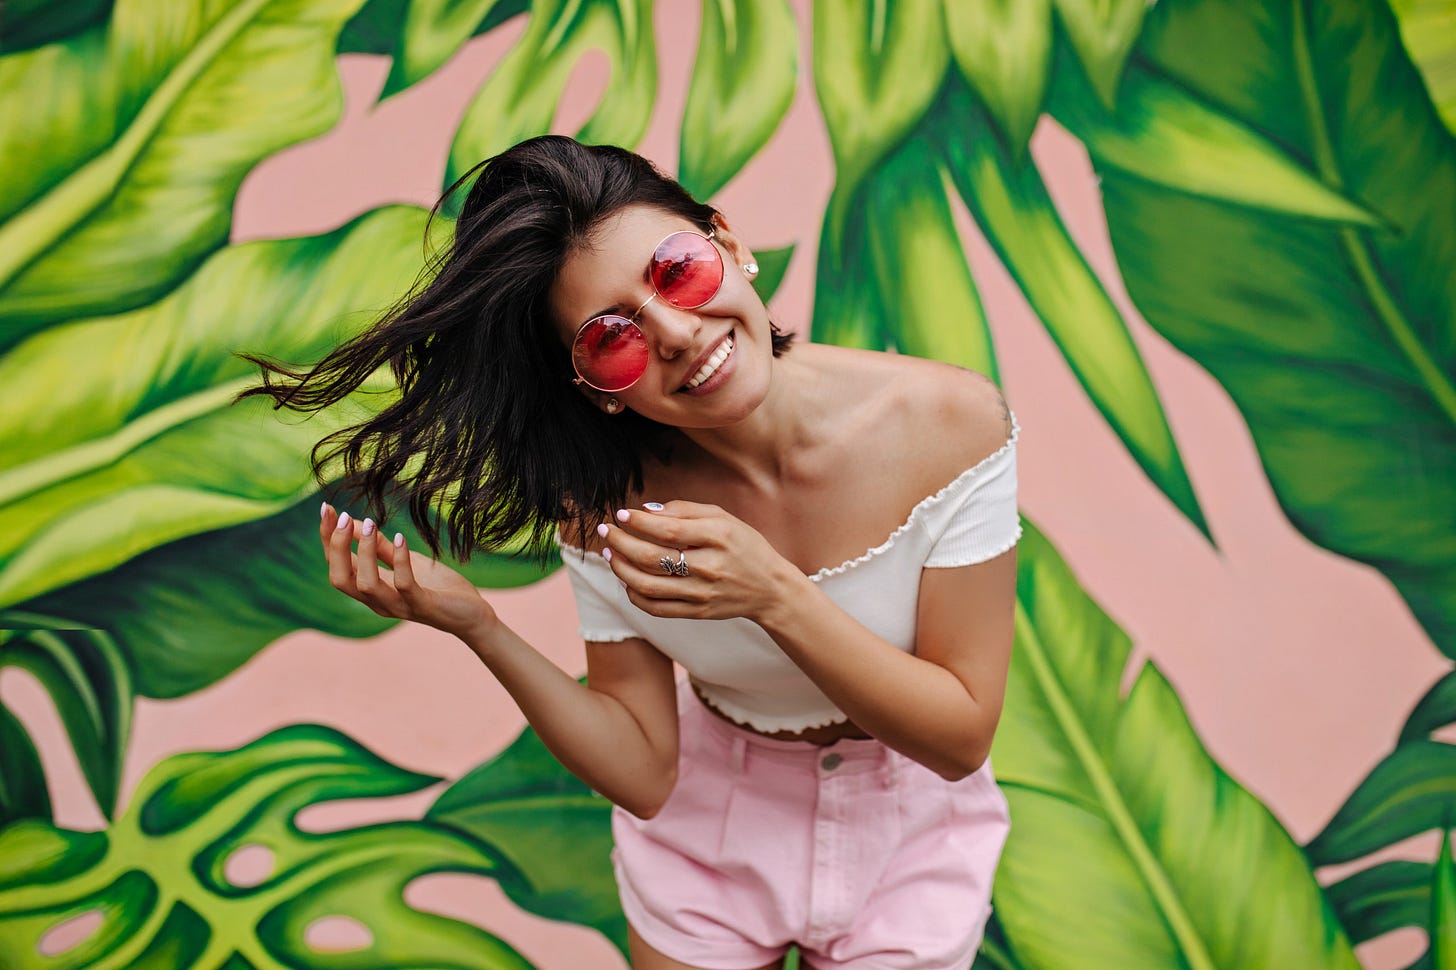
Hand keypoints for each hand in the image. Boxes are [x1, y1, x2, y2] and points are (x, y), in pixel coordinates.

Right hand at [320, 503, 497, 640]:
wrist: (471, 615)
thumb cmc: (437, 588)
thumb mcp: (406, 562)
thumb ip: (382, 548)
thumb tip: (357, 524)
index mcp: (370, 590)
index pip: (337, 566)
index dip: (328, 539)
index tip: (327, 509)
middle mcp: (378, 601)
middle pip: (340, 579)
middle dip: (336, 547)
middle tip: (344, 516)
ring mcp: (399, 606)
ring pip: (365, 585)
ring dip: (365, 552)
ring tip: (370, 524)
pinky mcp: (422, 606)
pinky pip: (404, 585)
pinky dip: (400, 561)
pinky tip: (402, 538)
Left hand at [597, 502, 796, 622]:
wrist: (770, 589)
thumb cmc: (744, 547)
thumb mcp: (724, 518)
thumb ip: (687, 510)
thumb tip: (648, 510)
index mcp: (719, 537)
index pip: (668, 530)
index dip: (639, 522)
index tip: (621, 515)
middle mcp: (710, 566)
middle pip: (652, 557)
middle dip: (621, 543)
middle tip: (606, 532)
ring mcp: (701, 593)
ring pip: (648, 585)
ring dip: (621, 568)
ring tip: (609, 555)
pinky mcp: (696, 612)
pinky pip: (655, 607)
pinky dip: (634, 594)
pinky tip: (625, 580)